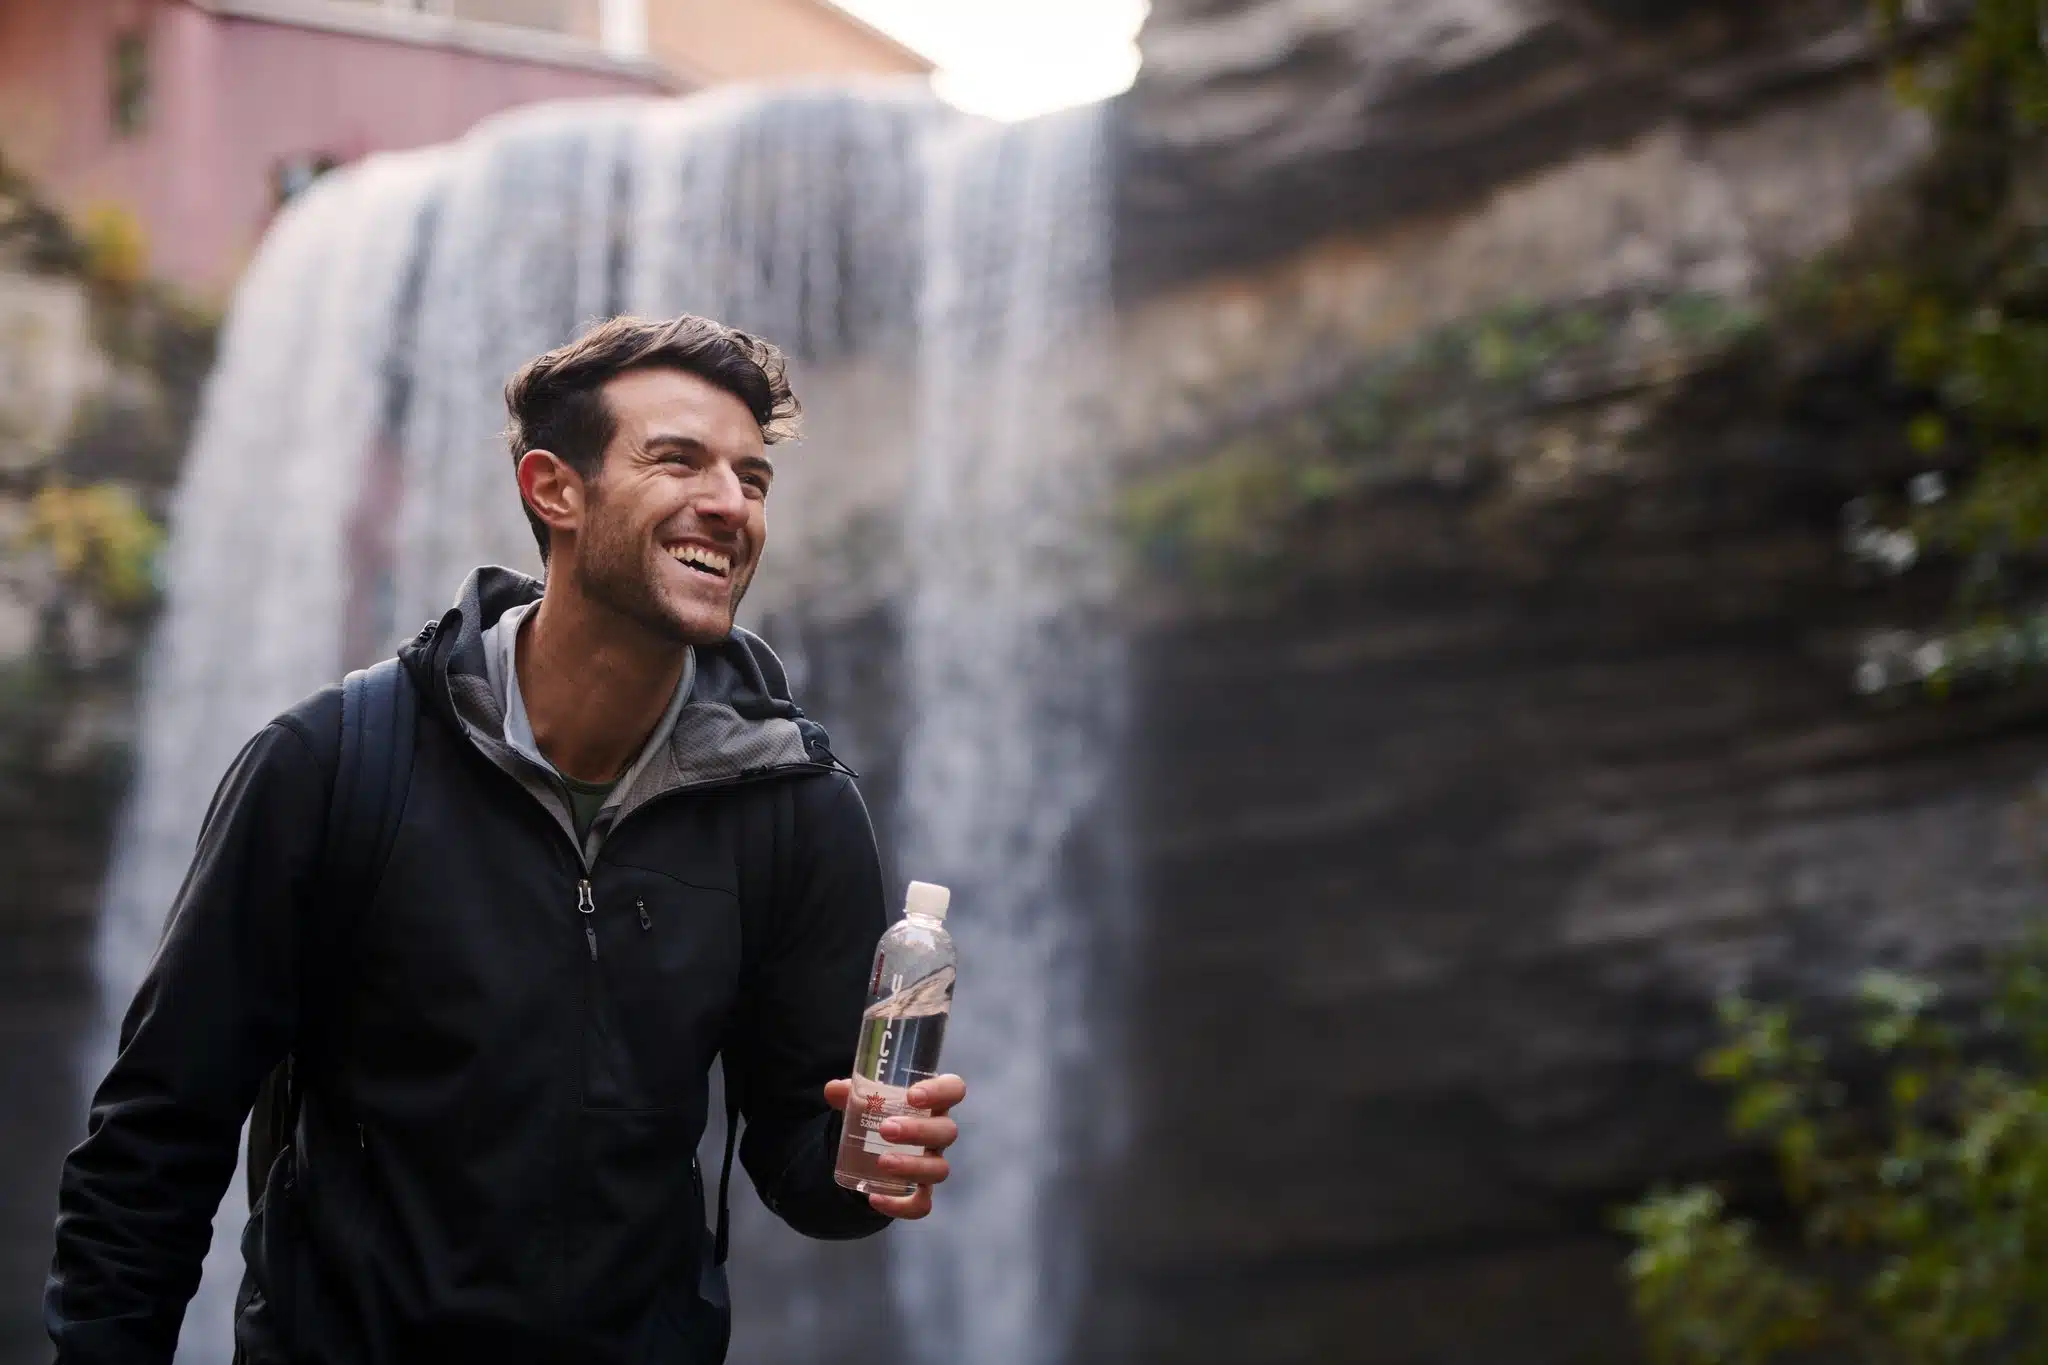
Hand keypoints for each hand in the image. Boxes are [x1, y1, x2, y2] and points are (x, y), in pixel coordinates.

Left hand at [823, 1073, 965, 1219]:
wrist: (876, 1145)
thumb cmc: (881, 1112)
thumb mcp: (866, 1098)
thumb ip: (851, 1092)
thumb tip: (832, 1090)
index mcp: (933, 1101)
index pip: (953, 1089)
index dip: (941, 1091)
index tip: (912, 1096)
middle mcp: (939, 1132)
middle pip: (947, 1131)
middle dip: (918, 1131)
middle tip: (886, 1130)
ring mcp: (933, 1162)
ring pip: (939, 1169)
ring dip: (913, 1167)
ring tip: (882, 1162)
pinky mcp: (922, 1190)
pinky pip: (922, 1205)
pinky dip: (902, 1207)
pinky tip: (875, 1199)